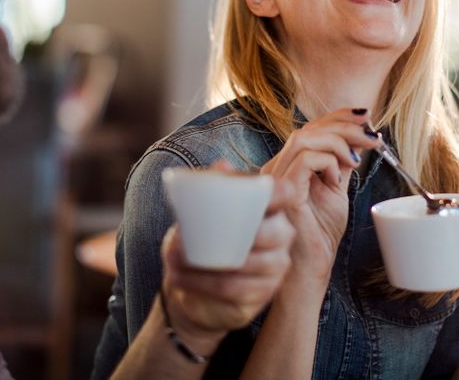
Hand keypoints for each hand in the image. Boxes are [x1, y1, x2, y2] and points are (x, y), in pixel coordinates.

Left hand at [161, 174, 296, 342]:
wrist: (195, 282)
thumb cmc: (204, 236)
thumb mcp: (203, 209)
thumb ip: (214, 186)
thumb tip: (222, 164)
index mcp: (272, 208)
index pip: (286, 194)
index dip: (278, 192)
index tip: (259, 192)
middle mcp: (282, 236)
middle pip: (271, 233)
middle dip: (233, 234)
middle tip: (190, 235)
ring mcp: (276, 267)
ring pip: (247, 264)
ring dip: (206, 264)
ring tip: (172, 258)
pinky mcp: (263, 293)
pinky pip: (234, 289)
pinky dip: (202, 283)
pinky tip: (177, 277)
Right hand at [260, 108, 376, 284]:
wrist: (309, 269)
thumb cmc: (319, 235)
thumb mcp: (336, 191)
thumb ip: (341, 164)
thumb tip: (359, 139)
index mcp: (289, 164)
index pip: (310, 128)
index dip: (338, 117)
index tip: (367, 118)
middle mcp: (277, 167)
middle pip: (309, 129)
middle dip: (345, 127)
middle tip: (373, 138)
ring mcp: (276, 179)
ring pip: (305, 138)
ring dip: (339, 142)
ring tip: (358, 159)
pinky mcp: (283, 192)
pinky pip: (304, 160)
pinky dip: (328, 162)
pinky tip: (338, 179)